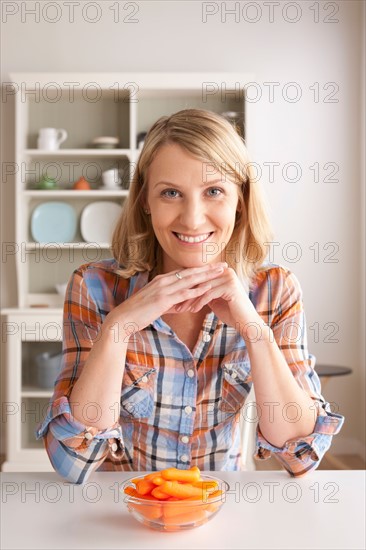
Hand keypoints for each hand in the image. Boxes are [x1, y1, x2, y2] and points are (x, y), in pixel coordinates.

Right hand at [106, 262, 227, 334]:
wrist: (123, 319)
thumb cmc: (138, 313)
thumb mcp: (157, 305)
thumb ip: (171, 303)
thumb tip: (182, 305)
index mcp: (161, 281)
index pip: (185, 272)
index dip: (201, 270)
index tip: (214, 267)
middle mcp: (163, 281)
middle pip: (190, 272)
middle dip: (208, 269)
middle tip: (224, 265)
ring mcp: (163, 289)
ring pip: (189, 280)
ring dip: (207, 276)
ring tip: (220, 272)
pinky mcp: (163, 299)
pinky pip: (183, 293)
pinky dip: (196, 290)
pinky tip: (208, 288)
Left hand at [174, 266, 258, 330]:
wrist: (246, 323)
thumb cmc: (230, 312)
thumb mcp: (214, 298)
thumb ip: (204, 290)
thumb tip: (186, 288)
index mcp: (222, 272)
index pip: (200, 279)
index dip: (187, 289)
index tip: (175, 298)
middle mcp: (226, 271)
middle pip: (201, 282)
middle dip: (186, 294)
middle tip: (174, 303)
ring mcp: (229, 278)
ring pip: (203, 288)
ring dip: (191, 299)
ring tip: (181, 309)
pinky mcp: (230, 286)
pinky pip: (209, 294)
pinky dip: (199, 302)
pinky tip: (192, 310)